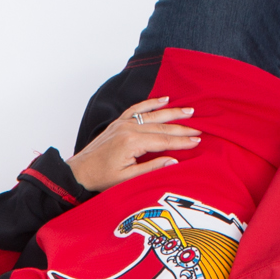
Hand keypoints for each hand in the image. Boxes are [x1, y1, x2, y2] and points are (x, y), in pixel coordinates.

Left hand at [66, 97, 199, 191]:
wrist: (79, 171)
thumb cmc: (101, 178)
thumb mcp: (128, 179)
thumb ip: (151, 168)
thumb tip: (174, 162)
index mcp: (132, 142)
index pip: (164, 141)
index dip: (182, 141)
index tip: (197, 141)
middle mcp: (129, 128)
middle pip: (162, 127)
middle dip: (182, 128)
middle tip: (200, 129)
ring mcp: (123, 123)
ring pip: (153, 115)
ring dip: (172, 112)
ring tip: (190, 110)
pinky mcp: (119, 122)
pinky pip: (138, 109)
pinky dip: (152, 103)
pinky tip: (164, 99)